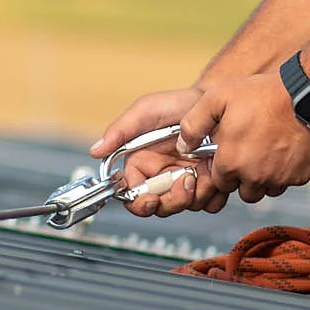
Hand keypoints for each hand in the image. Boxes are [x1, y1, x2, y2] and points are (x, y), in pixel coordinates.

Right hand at [93, 85, 227, 217]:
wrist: (214, 101)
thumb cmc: (178, 103)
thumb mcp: (146, 111)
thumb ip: (120, 131)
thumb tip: (96, 150)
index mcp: (143, 164)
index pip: (134, 196)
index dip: (140, 203)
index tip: (151, 199)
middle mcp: (163, 176)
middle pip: (161, 207)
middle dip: (173, 200)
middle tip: (186, 179)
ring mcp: (187, 181)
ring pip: (186, 206)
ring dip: (196, 193)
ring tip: (202, 168)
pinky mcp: (209, 183)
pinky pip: (210, 203)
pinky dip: (214, 193)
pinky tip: (213, 171)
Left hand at [179, 72, 309, 205]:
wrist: (306, 94)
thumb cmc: (262, 94)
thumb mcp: (217, 99)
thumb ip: (193, 125)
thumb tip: (183, 145)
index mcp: (230, 163)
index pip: (220, 182)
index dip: (224, 167)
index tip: (232, 152)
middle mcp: (253, 177)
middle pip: (244, 191)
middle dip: (244, 177)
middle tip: (251, 152)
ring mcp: (279, 179)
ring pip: (267, 189)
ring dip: (265, 177)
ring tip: (268, 151)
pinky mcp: (300, 177)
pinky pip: (288, 182)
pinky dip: (286, 172)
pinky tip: (286, 150)